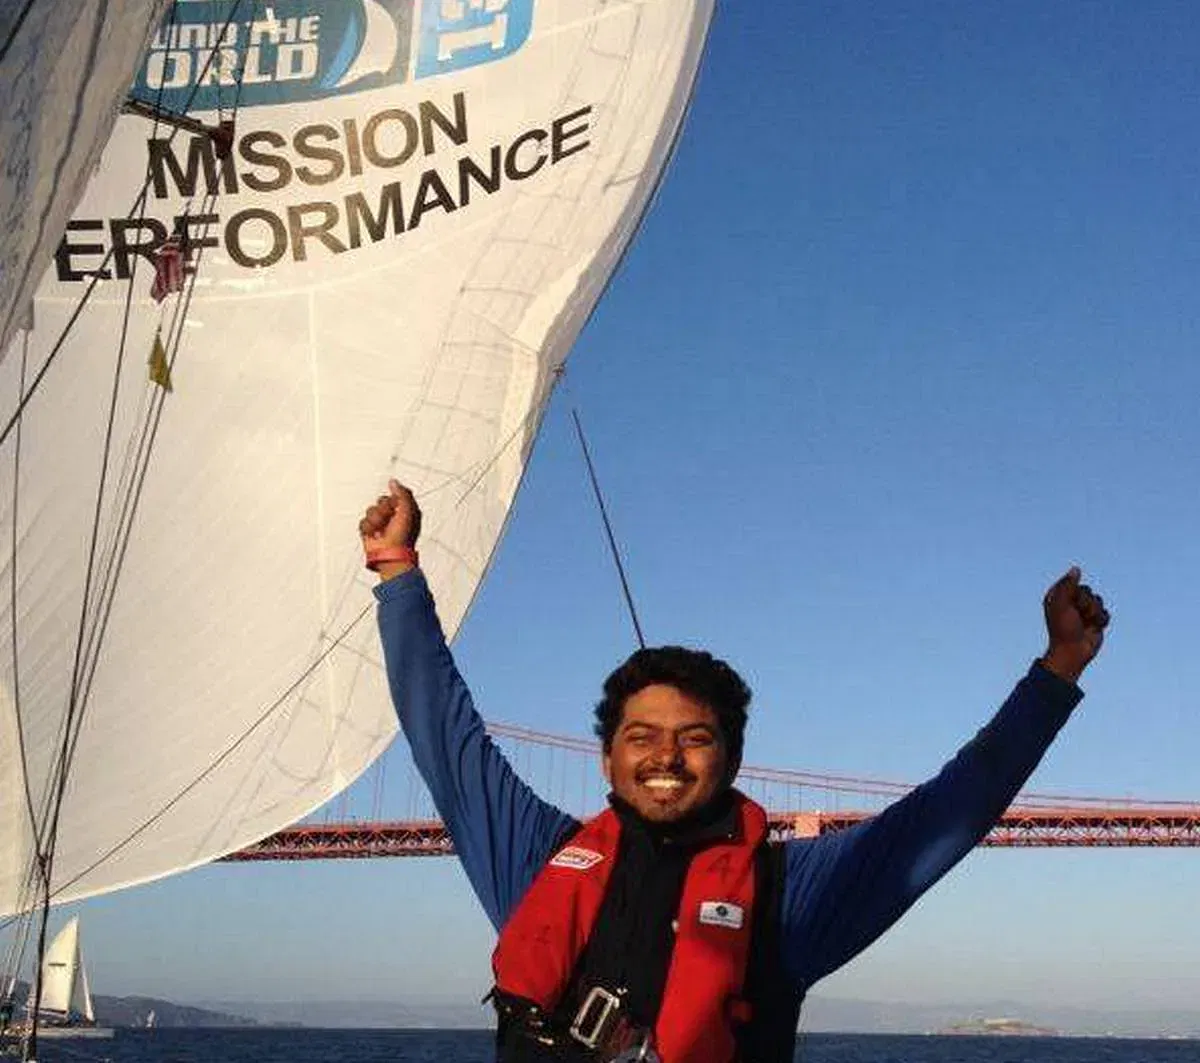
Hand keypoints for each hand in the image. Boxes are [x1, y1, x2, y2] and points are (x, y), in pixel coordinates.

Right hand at [358, 479, 421, 578]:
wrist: (390, 554)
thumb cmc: (403, 536)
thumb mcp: (408, 510)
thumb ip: (402, 493)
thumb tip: (393, 481)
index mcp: (404, 511)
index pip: (394, 495)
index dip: (393, 501)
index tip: (396, 508)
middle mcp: (392, 516)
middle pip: (381, 501)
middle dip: (384, 510)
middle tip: (389, 521)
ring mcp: (380, 523)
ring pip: (371, 510)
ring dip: (376, 520)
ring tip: (381, 531)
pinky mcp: (369, 531)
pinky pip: (363, 521)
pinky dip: (368, 528)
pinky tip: (374, 535)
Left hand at [1039, 566, 1109, 682]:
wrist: (1073, 651)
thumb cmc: (1063, 629)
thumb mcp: (1061, 605)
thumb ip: (1068, 586)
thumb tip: (1076, 569)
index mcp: (1058, 596)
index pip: (1073, 583)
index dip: (1075, 594)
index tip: (1069, 606)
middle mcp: (1070, 601)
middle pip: (1088, 591)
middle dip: (1086, 605)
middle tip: (1077, 617)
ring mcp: (1083, 610)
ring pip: (1098, 601)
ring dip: (1094, 614)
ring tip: (1085, 624)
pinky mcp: (1094, 619)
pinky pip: (1105, 612)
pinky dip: (1101, 621)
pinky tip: (1093, 628)